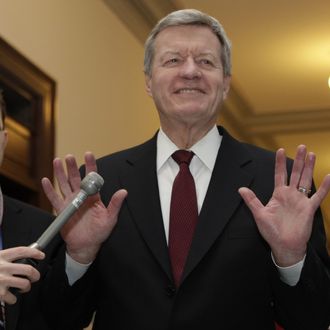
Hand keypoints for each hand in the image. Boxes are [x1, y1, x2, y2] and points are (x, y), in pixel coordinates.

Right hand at [0, 247, 43, 303]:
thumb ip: (5, 257)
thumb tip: (21, 256)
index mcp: (2, 256)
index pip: (22, 251)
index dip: (34, 252)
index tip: (41, 255)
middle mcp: (2, 267)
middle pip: (28, 269)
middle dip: (35, 274)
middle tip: (35, 277)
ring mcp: (0, 280)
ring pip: (24, 284)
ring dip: (26, 287)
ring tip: (24, 287)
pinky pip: (13, 298)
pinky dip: (13, 299)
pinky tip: (10, 296)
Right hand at [41, 152, 126, 263]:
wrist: (86, 246)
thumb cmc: (100, 232)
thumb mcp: (110, 218)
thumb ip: (115, 204)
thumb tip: (124, 191)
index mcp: (93, 196)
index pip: (92, 178)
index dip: (90, 166)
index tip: (88, 154)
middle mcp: (81, 196)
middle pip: (75, 178)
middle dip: (72, 167)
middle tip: (69, 156)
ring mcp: (70, 202)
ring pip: (64, 185)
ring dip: (60, 173)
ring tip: (57, 161)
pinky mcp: (61, 211)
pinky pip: (54, 199)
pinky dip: (49, 190)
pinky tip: (45, 180)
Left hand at [239, 145, 329, 266]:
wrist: (284, 245)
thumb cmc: (271, 231)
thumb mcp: (259, 214)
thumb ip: (252, 200)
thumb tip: (240, 188)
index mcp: (278, 195)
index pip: (279, 174)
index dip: (280, 163)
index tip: (280, 150)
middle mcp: (290, 195)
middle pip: (295, 173)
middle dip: (298, 160)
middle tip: (301, 146)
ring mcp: (300, 201)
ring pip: (306, 180)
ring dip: (309, 168)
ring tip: (312, 154)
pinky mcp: (309, 209)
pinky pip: (318, 196)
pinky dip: (324, 187)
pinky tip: (328, 176)